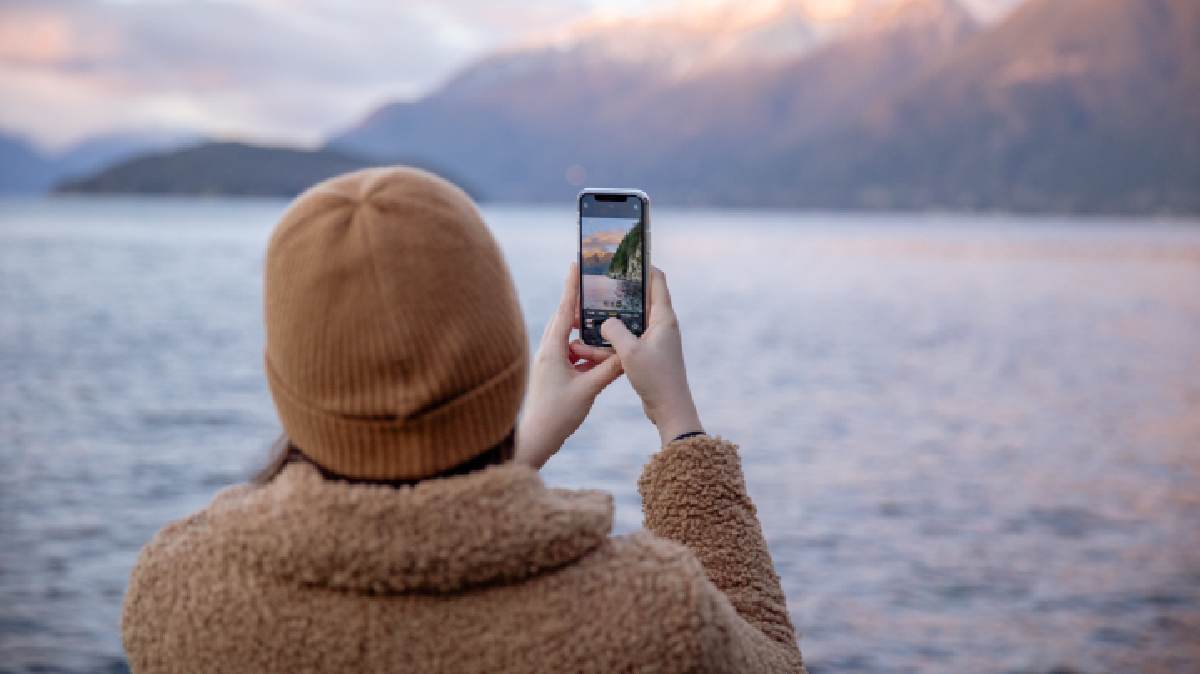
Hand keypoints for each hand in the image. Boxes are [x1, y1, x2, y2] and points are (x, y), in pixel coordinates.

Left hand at [516, 262, 623, 467]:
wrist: (535, 439)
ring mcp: (548, 362)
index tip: (576, 264)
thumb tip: (628, 352)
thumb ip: (609, 369)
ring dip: (584, 328)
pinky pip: (570, 353)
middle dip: (579, 301)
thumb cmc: (557, 415)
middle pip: (565, 318)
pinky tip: (598, 350)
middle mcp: (547, 351)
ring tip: (601, 315)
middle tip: (594, 283)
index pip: (564, 310)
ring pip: (569, 337)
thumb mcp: (588, 390)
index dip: (572, 287)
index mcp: (552, 350)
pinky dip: (584, 348)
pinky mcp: (552, 373)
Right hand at [600, 267, 702, 446]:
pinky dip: (611, 341)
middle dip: (617, 295)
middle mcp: (662, 325)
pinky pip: (627, 340)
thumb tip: (604, 320)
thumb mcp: (629, 352)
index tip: (625, 258)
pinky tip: (591, 345)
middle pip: (639, 300)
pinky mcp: (648, 354)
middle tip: (597, 286)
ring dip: (609, 323)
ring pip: (629, 323)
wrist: (669, 409)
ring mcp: (655, 340)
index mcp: (663, 318)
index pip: (657, 280)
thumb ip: (614, 330)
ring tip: (585, 319)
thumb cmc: (655, 378)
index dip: (643, 266)